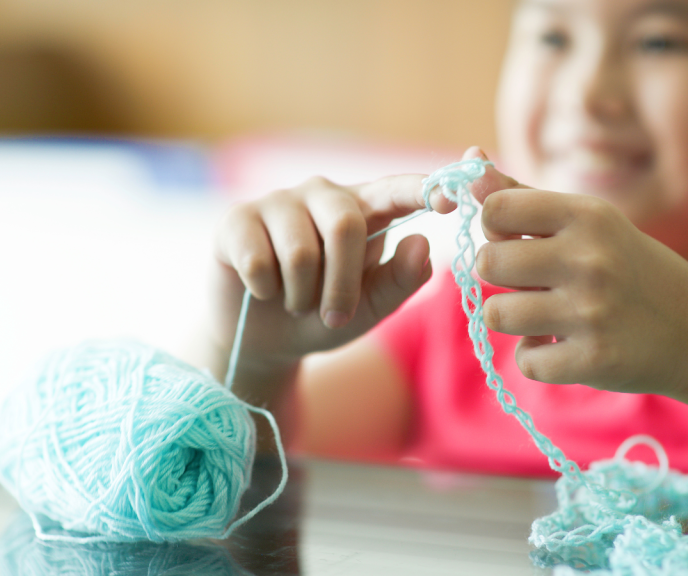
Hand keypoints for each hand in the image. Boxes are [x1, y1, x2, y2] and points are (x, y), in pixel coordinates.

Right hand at [208, 167, 458, 379]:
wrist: (263, 343)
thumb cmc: (323, 316)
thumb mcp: (372, 309)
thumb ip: (401, 280)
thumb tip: (423, 243)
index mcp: (363, 210)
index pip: (397, 189)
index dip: (424, 188)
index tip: (451, 199)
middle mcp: (321, 195)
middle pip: (345, 224)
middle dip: (343, 283)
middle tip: (335, 316)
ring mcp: (277, 202)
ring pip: (301, 250)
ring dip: (302, 295)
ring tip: (295, 304)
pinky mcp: (236, 219)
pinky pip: (259, 258)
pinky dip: (266, 290)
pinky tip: (262, 291)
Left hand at [472, 164, 687, 395]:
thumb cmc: (628, 267)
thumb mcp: (588, 222)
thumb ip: (524, 198)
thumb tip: (470, 166)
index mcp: (588, 215)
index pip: (495, 210)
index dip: (495, 228)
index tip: (517, 240)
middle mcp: (590, 259)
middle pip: (488, 263)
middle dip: (502, 277)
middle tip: (533, 283)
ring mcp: (592, 312)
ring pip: (496, 315)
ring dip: (515, 320)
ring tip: (546, 315)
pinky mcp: (593, 359)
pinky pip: (526, 360)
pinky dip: (539, 357)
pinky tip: (565, 346)